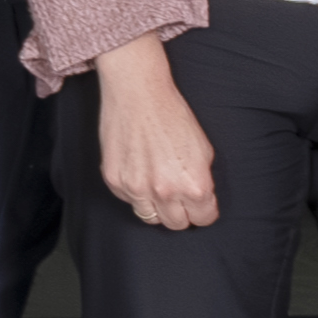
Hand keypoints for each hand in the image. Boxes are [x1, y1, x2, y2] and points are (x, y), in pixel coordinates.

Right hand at [91, 39, 221, 234]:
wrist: (138, 94)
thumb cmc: (174, 116)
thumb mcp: (203, 150)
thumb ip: (201, 180)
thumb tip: (198, 198)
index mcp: (194, 185)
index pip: (203, 219)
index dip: (204, 210)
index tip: (199, 204)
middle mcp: (165, 191)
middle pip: (176, 224)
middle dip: (181, 212)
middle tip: (179, 197)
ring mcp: (136, 187)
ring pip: (150, 217)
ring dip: (157, 207)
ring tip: (158, 187)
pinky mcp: (114, 180)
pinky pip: (128, 200)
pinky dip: (135, 192)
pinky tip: (139, 171)